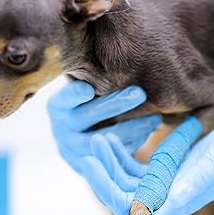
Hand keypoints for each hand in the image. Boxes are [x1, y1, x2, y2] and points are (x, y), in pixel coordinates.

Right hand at [46, 80, 160, 175]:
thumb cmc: (90, 105)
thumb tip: (109, 47)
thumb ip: (93, 79)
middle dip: (116, 104)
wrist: (82, 140)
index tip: (88, 89)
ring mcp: (74, 151)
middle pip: (87, 116)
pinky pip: (113, 155)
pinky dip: (133, 142)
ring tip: (155, 117)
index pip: (64, 99)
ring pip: (103, 139)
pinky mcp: (90, 167)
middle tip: (140, 93)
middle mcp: (61, 129)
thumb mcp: (85, 91)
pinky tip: (149, 131)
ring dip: (132, 127)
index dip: (74, 95)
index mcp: (58, 107)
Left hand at [82, 119, 213, 214]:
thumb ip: (191, 186)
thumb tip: (170, 203)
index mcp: (178, 203)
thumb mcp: (212, 168)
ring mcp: (165, 183)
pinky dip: (123, 156)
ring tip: (99, 139)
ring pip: (128, 181)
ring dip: (111, 164)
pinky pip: (137, 168)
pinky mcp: (166, 169)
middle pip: (126, 198)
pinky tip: (114, 138)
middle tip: (88, 156)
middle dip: (105, 180)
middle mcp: (167, 197)